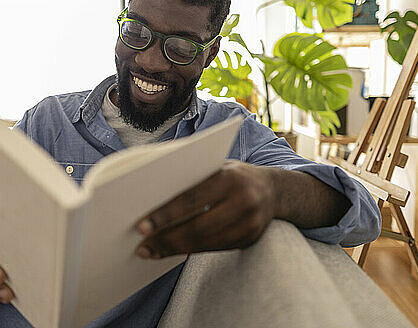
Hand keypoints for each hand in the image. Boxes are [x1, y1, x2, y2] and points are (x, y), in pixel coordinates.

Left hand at [134, 160, 276, 258]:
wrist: (275, 190)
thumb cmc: (234, 175)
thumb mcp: (217, 167)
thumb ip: (192, 177)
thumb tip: (150, 195)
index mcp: (231, 178)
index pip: (192, 198)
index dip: (165, 214)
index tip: (141, 226)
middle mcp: (244, 201)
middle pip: (198, 227)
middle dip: (166, 238)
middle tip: (142, 246)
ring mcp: (250, 224)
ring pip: (205, 243)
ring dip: (174, 249)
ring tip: (150, 252)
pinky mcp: (249, 240)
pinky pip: (214, 249)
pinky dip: (189, 251)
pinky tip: (171, 251)